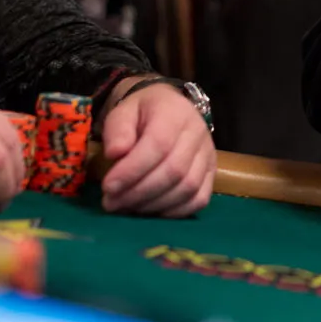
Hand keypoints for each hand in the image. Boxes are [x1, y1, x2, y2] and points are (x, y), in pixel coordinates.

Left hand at [100, 85, 213, 216]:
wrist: (168, 110)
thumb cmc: (142, 113)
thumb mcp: (123, 112)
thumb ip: (117, 130)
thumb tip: (115, 154)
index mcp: (175, 113)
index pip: (159, 145)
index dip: (132, 170)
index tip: (108, 187)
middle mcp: (198, 133)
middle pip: (174, 170)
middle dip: (139, 192)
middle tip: (111, 203)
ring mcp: (209, 154)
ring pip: (187, 188)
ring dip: (153, 204)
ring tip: (127, 207)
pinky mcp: (212, 173)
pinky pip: (199, 199)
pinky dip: (174, 211)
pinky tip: (151, 211)